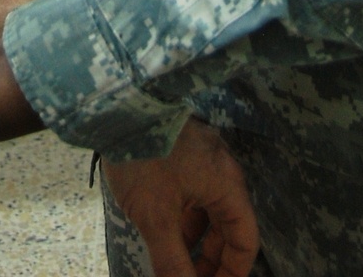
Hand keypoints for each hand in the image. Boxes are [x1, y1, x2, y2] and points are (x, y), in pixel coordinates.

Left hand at [103, 118, 259, 276]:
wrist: (117, 103)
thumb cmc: (144, 159)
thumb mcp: (156, 218)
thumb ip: (173, 262)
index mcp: (226, 185)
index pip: (245, 240)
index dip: (232, 272)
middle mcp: (221, 170)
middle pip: (228, 226)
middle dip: (212, 260)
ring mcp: (201, 157)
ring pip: (207, 209)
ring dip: (195, 240)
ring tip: (175, 261)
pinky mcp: (181, 150)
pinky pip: (192, 192)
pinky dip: (183, 217)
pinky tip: (164, 231)